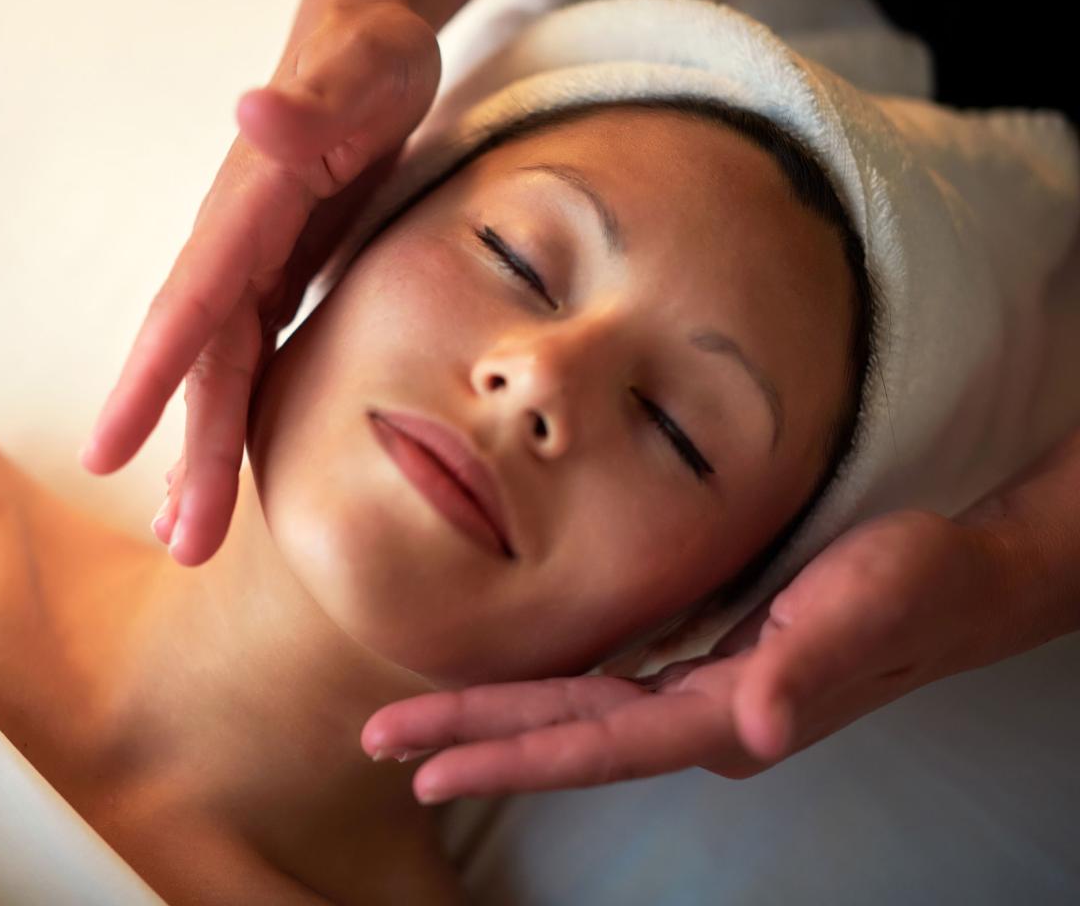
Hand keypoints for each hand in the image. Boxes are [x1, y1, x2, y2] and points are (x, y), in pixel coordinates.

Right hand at [81, 1, 440, 564]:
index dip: (150, 378)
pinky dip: (230, 425)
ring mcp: (251, 271)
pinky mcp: (277, 284)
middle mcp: (234, 250)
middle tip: (183, 548)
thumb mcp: (363, 67)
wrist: (367, 45)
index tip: (106, 452)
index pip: (191, 304)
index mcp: (246, 211)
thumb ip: (312, 100)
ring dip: (200, 458)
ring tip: (184, 540)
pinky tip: (218, 476)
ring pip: (218, 379)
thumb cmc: (371, 53)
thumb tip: (250, 110)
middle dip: (188, 456)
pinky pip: (246, 368)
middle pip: (202, 365)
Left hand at [360, 508, 1026, 802]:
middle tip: (379, 743)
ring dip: (499, 722)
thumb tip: (757, 726)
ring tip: (422, 728)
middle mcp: (704, 717)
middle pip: (566, 738)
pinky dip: (550, 695)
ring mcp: (706, 697)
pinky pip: (610, 691)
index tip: (425, 766)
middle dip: (472, 741)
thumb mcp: (863, 608)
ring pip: (579, 716)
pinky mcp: (712, 667)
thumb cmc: (915, 584)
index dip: (507, 755)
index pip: (594, 746)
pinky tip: (517, 692)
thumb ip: (807, 668)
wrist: (964, 578)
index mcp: (726, 715)